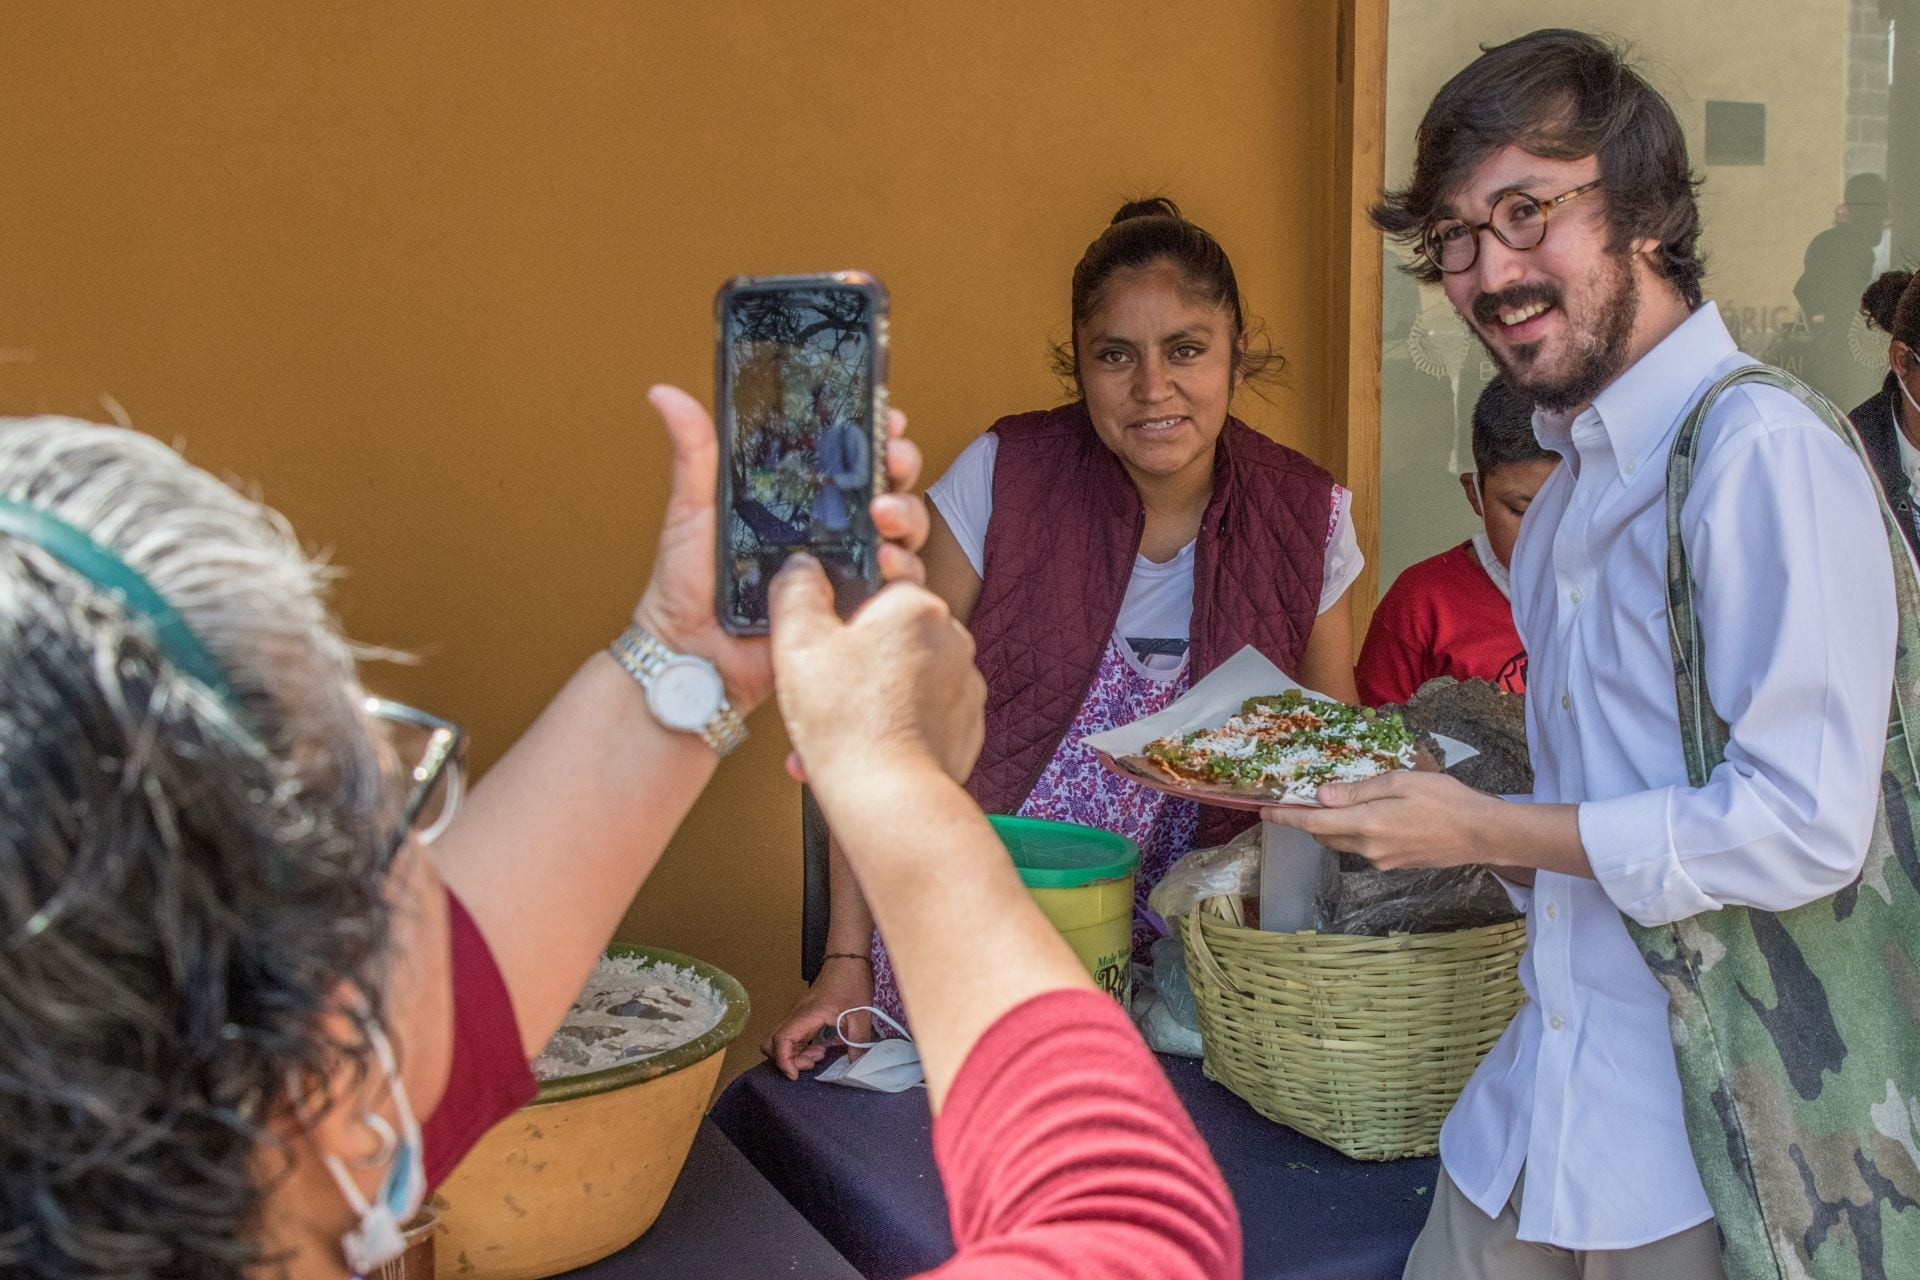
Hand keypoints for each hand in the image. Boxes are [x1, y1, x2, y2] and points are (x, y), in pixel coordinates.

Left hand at [631, 386, 929, 715]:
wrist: (689, 655)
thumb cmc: (685, 586)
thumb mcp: (693, 509)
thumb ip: (695, 453)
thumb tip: (664, 393)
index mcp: (798, 501)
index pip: (849, 457)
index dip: (876, 431)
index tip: (886, 415)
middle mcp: (830, 532)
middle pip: (887, 487)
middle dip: (900, 466)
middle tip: (891, 460)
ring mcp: (846, 572)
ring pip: (903, 534)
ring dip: (906, 515)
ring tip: (883, 515)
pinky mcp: (854, 612)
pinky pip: (897, 589)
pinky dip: (904, 571)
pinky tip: (888, 563)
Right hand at [764, 960, 872, 1079]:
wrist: (847, 959)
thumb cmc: (852, 982)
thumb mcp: (861, 1013)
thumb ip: (858, 1040)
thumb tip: (857, 1064)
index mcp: (806, 1015)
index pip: (781, 1040)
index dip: (783, 1061)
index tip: (795, 1075)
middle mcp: (796, 1016)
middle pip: (772, 1043)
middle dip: (787, 1060)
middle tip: (812, 1063)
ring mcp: (798, 1015)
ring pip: (782, 1041)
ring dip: (795, 1054)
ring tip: (820, 1055)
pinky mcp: (803, 1016)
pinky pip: (792, 1037)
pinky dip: (800, 1048)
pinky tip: (820, 1048)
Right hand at [770, 559, 984, 785]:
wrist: (890, 800)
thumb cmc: (848, 725)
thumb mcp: (797, 642)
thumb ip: (795, 589)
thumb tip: (801, 567)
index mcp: (916, 606)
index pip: (879, 580)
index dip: (842, 607)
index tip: (825, 631)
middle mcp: (952, 639)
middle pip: (889, 635)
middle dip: (850, 660)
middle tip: (820, 689)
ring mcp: (965, 685)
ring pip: (901, 679)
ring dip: (865, 698)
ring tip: (830, 732)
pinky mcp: (967, 727)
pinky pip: (920, 715)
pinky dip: (890, 728)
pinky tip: (857, 750)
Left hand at [1259, 771, 1495, 869]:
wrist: (1482, 834)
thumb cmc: (1445, 800)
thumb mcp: (1400, 782)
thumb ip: (1357, 791)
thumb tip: (1320, 797)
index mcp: (1367, 824)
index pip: (1314, 823)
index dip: (1286, 818)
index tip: (1263, 812)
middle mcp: (1368, 849)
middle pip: (1325, 836)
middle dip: (1311, 820)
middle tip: (1306, 799)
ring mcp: (1383, 861)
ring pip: (1345, 843)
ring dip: (1336, 826)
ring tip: (1345, 803)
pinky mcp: (1396, 865)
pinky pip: (1365, 849)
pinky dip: (1358, 833)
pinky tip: (1376, 816)